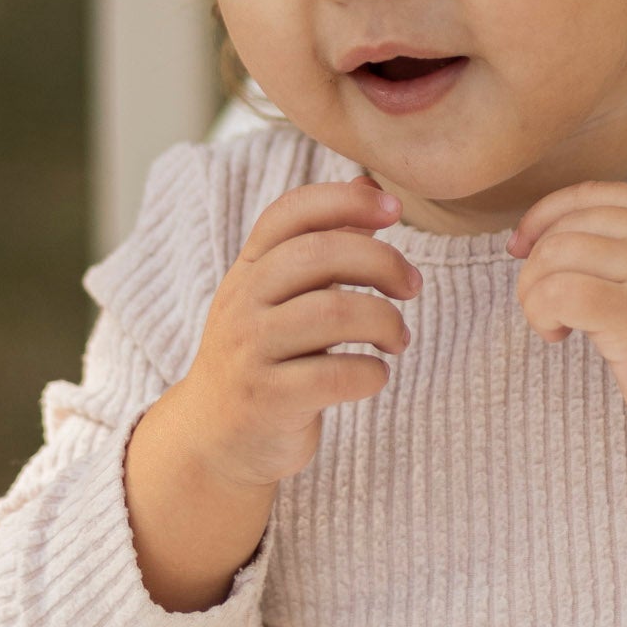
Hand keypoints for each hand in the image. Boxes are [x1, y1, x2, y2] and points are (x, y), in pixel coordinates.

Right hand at [180, 176, 421, 490]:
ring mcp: (250, 350)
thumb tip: (370, 186)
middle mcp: (243, 301)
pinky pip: (332, 376)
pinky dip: (370, 373)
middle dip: (381, 262)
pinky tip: (374, 375)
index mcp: (249, 268)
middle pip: (318, 254)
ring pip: (331, 312)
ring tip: (398, 338)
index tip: (395, 211)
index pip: (291, 212)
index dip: (345, 201)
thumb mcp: (281, 295)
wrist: (214, 440)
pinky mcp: (266, 399)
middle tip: (412, 286)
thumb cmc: (265, 357)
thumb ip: (323, 242)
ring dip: (384, 321)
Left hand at [510, 181, 626, 561]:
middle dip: (535, 265)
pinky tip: (557, 336)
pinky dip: (541, 313)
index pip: (592, 194)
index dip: (545, 215)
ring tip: (552, 324)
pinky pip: (559, 294)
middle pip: (567, 227)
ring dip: (534, 293)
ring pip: (556, 257)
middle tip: (540, 305)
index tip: (523, 247)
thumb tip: (549, 238)